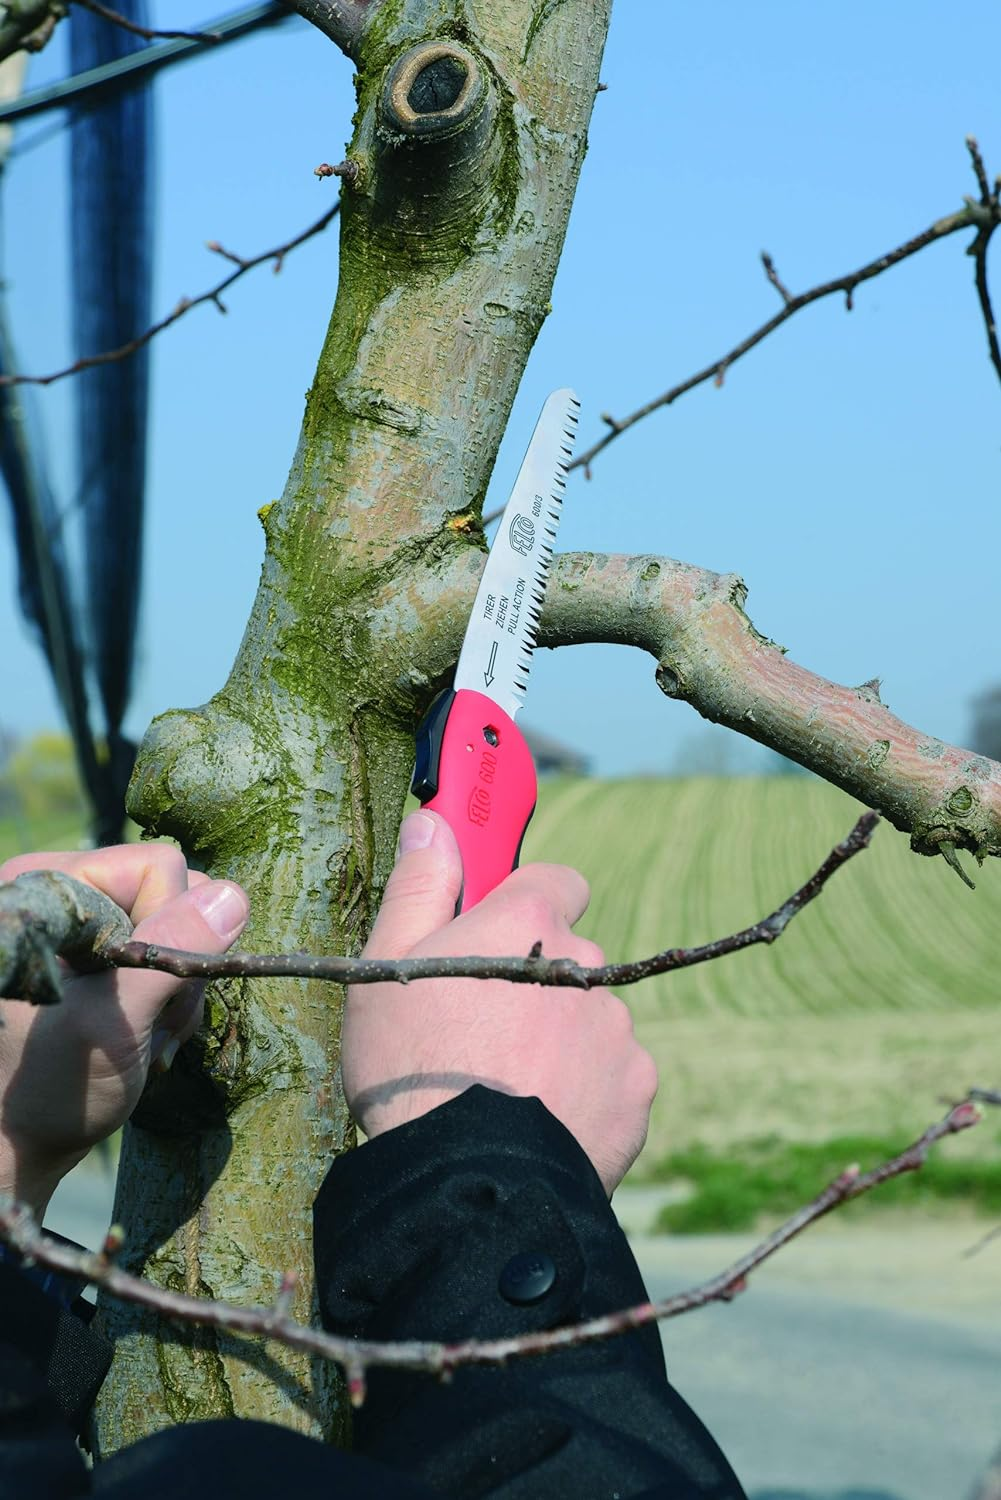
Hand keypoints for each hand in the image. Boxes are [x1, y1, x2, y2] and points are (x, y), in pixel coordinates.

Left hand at [0, 844, 248, 1219]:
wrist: (14, 1151)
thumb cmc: (46, 1090)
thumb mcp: (110, 1022)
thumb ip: (170, 952)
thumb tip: (235, 895)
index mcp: (46, 887)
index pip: (156, 867)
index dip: (172, 927)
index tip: (145, 994)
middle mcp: (63, 893)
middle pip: (174, 892)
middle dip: (181, 963)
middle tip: (155, 1025)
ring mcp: (84, 927)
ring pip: (182, 925)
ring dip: (180, 991)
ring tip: (150, 1040)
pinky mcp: (100, 958)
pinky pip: (169, 952)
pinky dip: (171, 1001)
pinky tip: (148, 1040)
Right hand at [342, 811, 657, 1193]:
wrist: (466, 1180)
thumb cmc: (414, 1066)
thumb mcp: (389, 965)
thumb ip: (420, 884)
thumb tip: (433, 822)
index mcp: (529, 922)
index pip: (556, 879)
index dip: (526, 902)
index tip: (496, 931)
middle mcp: (586, 964)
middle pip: (568, 956)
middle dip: (537, 980)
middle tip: (482, 1028)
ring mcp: (617, 1029)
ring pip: (589, 1019)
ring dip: (560, 1039)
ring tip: (502, 1087)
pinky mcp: (636, 1091)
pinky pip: (611, 1077)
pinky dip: (583, 1092)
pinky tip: (536, 1120)